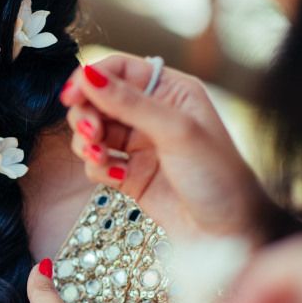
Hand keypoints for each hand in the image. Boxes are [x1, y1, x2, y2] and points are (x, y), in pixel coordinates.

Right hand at [61, 54, 268, 241]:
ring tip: (100, 158)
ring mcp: (139, 146)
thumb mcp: (176, 131)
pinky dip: (97, 168)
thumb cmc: (218, 176)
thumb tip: (88, 75)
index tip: (71, 96)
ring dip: (88, 144)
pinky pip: (97, 163)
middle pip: (98, 100)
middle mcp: (152, 114)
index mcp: (170, 91)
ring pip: (93, 132)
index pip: (119, 70)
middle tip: (91, 135)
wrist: (229, 232)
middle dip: (87, 116)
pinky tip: (117, 178)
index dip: (91, 79)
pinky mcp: (129, 175)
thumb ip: (129, 102)